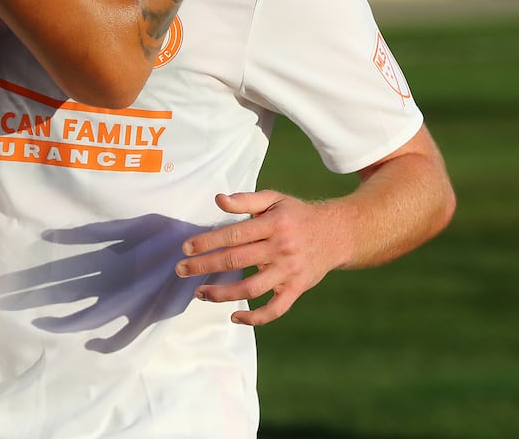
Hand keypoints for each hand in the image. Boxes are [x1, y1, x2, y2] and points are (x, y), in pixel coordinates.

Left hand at [174, 190, 352, 326]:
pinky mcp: (297, 289)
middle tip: (181, 270)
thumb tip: (218, 200)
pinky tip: (234, 317)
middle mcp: (281, 249)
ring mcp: (289, 272)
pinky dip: (255, 318)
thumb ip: (245, 200)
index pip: (233, 235)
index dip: (207, 242)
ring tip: (200, 293)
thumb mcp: (274, 199)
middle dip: (205, 267)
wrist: (337, 233)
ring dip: (222, 294)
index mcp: (273, 224)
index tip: (186, 248)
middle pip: (236, 261)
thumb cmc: (297, 214)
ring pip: (252, 289)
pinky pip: (275, 310)